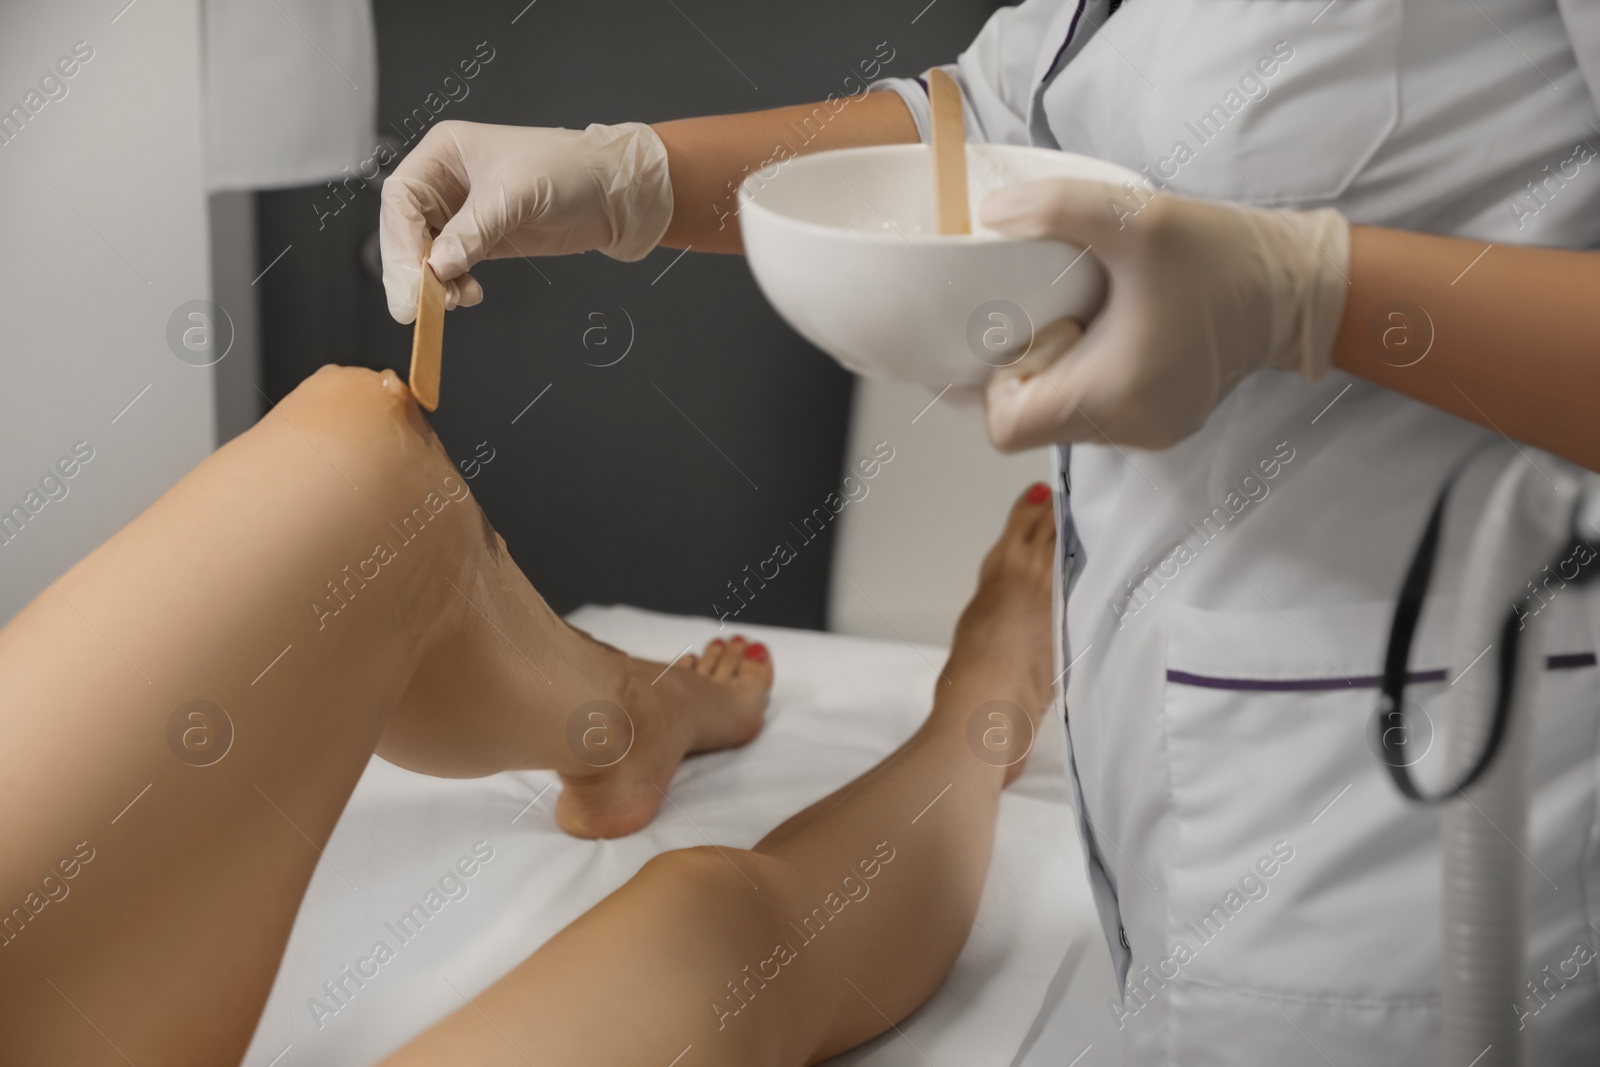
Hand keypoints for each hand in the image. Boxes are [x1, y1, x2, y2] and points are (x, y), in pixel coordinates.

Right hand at [379, 120, 673, 322]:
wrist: (613, 192)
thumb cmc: (570, 170)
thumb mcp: (516, 194)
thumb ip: (473, 230)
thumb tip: (437, 266)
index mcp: (444, 153)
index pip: (401, 197)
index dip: (400, 239)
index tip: (413, 276)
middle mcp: (446, 181)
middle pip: (405, 229)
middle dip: (409, 268)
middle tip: (416, 305)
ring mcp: (462, 213)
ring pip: (425, 253)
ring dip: (432, 282)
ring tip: (452, 300)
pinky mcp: (482, 240)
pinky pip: (451, 268)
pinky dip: (452, 285)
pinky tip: (468, 294)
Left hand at [976, 180, 1349, 450]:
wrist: (1296, 285)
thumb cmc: (1222, 257)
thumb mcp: (1136, 218)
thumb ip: (1059, 208)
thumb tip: (992, 212)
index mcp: (1113, 395)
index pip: (1007, 427)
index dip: (994, 384)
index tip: (1023, 334)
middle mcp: (1128, 428)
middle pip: (1031, 423)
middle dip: (1024, 374)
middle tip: (1054, 316)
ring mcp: (1147, 432)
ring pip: (1063, 419)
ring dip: (1056, 375)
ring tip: (1085, 320)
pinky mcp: (1161, 422)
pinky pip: (1097, 413)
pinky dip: (1087, 379)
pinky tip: (1107, 334)